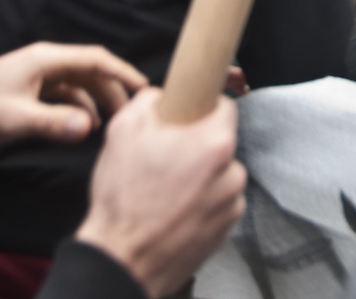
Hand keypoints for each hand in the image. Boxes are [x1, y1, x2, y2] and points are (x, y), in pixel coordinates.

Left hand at [0, 43, 146, 144]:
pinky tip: (80, 124)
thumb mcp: (16, 120)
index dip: (122, 72)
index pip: (96, 58)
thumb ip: (55, 123)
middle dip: (113, 89)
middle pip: (91, 69)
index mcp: (46, 59)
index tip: (144, 88)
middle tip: (131, 114)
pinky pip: (63, 92)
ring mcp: (37, 73)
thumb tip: (90, 126)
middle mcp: (45, 61)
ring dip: (96, 99)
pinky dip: (77, 105)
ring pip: (78, 81)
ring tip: (111, 123)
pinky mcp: (30, 86)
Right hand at [76, 89, 246, 298]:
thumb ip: (149, 100)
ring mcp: (231, 205)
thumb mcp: (123, 129)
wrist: (123, 259)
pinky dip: (201, 204)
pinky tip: (174, 210)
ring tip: (167, 190)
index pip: (225, 106)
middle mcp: (231, 173)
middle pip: (220, 144)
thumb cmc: (124, 198)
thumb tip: (162, 96)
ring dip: (200, 177)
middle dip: (196, 146)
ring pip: (219, 176)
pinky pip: (218, 204)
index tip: (190, 114)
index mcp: (213, 142)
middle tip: (167, 157)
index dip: (203, 106)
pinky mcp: (226, 230)